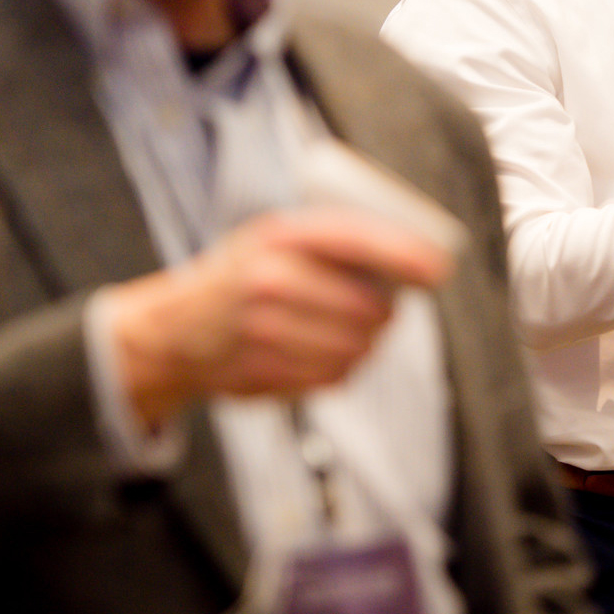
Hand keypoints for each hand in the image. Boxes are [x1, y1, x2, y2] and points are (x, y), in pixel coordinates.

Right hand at [108, 206, 452, 427]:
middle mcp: (270, 280)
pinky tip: (320, 352)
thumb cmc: (240, 278)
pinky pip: (336, 376)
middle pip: (367, 306)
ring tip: (343, 331)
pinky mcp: (267, 372)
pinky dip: (342, 368)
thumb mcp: (273, 240)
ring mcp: (266, 330)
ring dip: (364, 343)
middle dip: (383, 312)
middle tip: (378, 309)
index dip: (403, 254)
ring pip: (357, 346)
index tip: (437, 269)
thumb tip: (411, 263)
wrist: (175, 331)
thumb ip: (331, 244)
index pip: (355, 240)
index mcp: (277, 237)